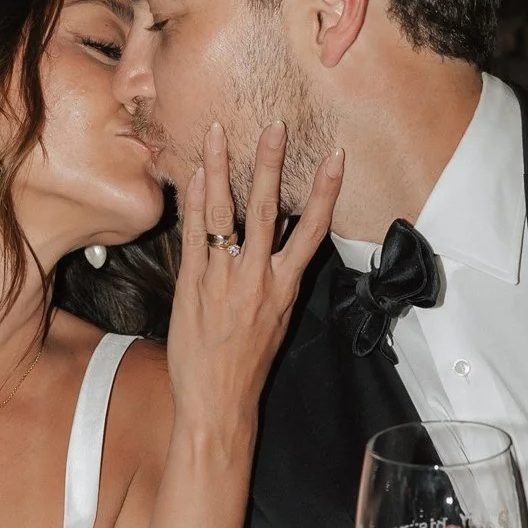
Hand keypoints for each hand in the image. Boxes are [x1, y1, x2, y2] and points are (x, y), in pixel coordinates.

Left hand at [167, 121, 342, 443]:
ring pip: (224, 214)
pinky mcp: (192, 285)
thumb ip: (276, 279)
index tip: (335, 157)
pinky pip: (193, 234)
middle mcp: (256, 279)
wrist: (218, 403)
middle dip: (270, 163)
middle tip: (274, 125)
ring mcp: (222, 280)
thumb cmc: (247, 365)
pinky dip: (194, 202)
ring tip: (218, 132)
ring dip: (222, 169)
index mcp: (285, 288)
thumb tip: (279, 243)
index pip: (311, 231)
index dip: (325, 192)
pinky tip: (195, 174)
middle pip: (266, 209)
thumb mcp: (276, 321)